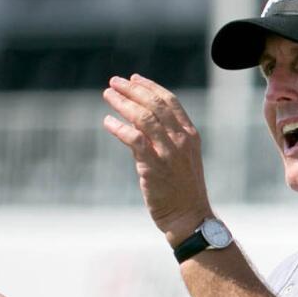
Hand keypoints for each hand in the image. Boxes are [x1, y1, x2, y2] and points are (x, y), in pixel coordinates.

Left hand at [102, 74, 212, 244]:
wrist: (189, 217)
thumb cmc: (183, 190)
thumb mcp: (183, 159)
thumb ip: (167, 139)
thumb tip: (140, 124)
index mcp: (190, 135)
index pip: (170, 101)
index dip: (150, 87)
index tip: (134, 79)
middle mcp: (181, 140)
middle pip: (155, 105)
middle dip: (132, 90)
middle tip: (114, 82)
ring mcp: (168, 153)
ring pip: (143, 118)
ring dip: (122, 103)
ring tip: (107, 95)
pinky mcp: (153, 166)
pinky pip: (133, 139)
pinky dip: (118, 127)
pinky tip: (107, 122)